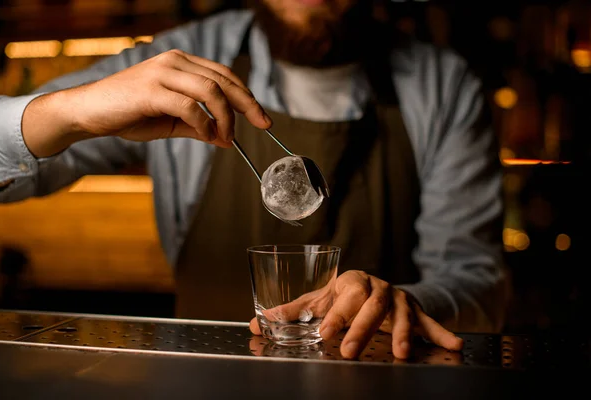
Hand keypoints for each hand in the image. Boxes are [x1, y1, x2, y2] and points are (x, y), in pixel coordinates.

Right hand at [24, 49, 271, 156]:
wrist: (88, 113)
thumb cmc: (129, 115)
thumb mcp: (171, 122)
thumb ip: (199, 126)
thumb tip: (226, 139)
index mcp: (181, 64)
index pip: (224, 75)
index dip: (246, 96)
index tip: (261, 117)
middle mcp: (175, 62)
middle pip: (224, 80)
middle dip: (247, 105)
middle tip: (263, 125)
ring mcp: (162, 72)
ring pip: (211, 90)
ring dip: (225, 117)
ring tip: (226, 138)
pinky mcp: (151, 89)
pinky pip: (189, 106)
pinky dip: (204, 123)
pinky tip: (207, 136)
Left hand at [250, 270, 462, 359]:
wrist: (373, 288)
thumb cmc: (343, 296)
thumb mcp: (320, 299)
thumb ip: (292, 311)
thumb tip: (256, 322)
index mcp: (351, 282)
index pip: (344, 295)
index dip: (335, 314)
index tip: (323, 333)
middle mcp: (376, 287)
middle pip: (372, 304)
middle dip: (362, 327)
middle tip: (349, 350)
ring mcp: (398, 298)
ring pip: (401, 312)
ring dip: (401, 332)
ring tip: (399, 353)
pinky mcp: (416, 311)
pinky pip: (430, 322)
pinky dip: (441, 333)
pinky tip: (454, 346)